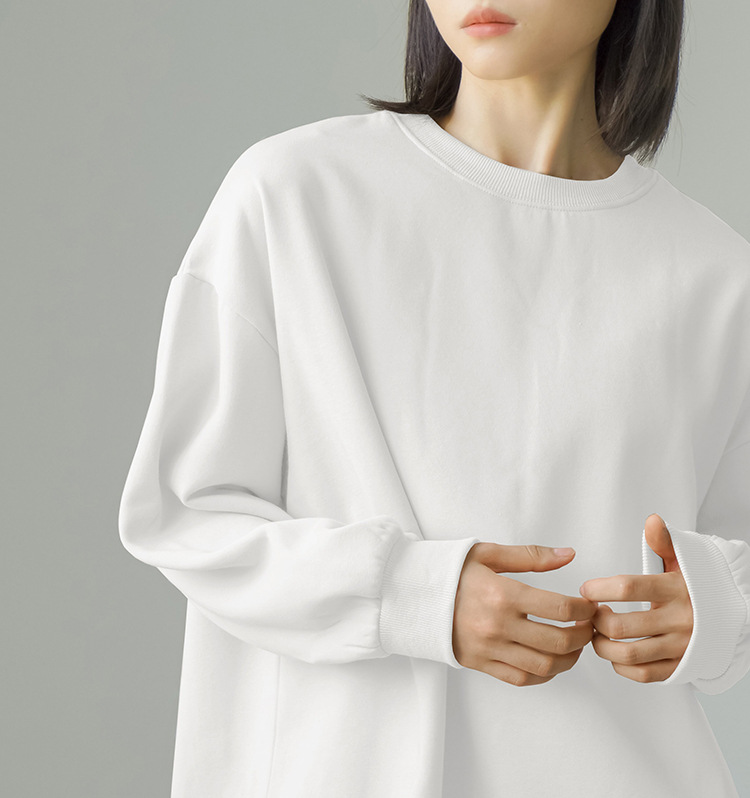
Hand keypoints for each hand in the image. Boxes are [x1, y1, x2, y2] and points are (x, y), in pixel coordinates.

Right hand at [453, 542, 597, 686]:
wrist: (416, 595)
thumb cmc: (453, 572)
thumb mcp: (489, 554)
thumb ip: (531, 556)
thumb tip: (568, 555)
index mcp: (502, 594)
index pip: (559, 609)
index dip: (584, 609)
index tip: (590, 606)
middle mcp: (497, 625)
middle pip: (558, 642)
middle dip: (583, 635)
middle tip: (588, 626)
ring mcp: (489, 648)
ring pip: (545, 666)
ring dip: (569, 658)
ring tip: (574, 645)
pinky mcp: (481, 664)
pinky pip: (522, 678)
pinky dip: (544, 675)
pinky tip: (551, 661)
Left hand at [578, 513, 693, 682]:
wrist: (733, 618)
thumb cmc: (695, 588)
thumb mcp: (683, 562)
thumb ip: (664, 542)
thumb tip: (652, 520)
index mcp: (674, 590)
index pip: (628, 587)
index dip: (599, 588)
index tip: (586, 589)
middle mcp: (678, 620)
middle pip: (621, 626)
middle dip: (596, 621)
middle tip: (589, 614)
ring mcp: (679, 647)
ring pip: (628, 654)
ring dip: (602, 646)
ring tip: (596, 633)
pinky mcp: (679, 667)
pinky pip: (643, 674)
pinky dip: (621, 666)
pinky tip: (614, 652)